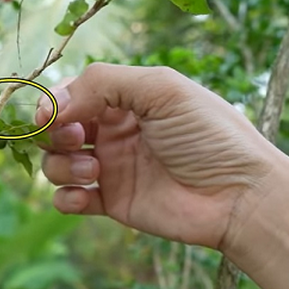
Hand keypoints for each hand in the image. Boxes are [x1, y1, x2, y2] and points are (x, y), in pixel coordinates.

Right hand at [35, 63, 279, 249]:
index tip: (49, 116)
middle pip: (57, 130)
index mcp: (125, 100)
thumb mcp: (161, 90)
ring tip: (94, 173)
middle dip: (54, 135)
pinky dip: (65, 198)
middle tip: (76, 139)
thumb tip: (55, 108)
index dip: (53, 103)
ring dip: (62, 166)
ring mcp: (111, 168)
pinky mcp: (112, 203)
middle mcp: (113, 132)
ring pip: (57, 164)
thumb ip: (104, 84)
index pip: (71, 94)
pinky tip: (84, 197)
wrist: (239, 196)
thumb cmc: (209, 136)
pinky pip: (69, 200)